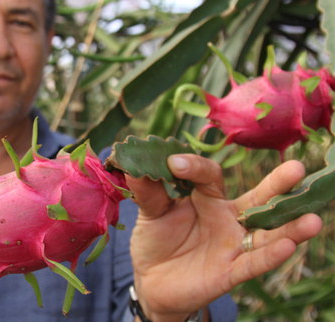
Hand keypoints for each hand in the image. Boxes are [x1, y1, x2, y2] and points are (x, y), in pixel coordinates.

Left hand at [126, 154, 322, 321]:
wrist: (152, 282)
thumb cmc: (156, 241)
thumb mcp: (150, 214)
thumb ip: (148, 192)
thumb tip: (133, 165)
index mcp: (206, 197)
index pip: (208, 175)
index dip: (193, 167)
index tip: (172, 163)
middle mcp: (227, 217)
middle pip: (257, 198)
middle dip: (277, 185)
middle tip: (297, 169)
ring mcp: (232, 244)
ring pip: (266, 233)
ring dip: (290, 228)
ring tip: (312, 219)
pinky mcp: (231, 271)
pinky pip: (253, 263)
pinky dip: (269, 256)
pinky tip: (287, 247)